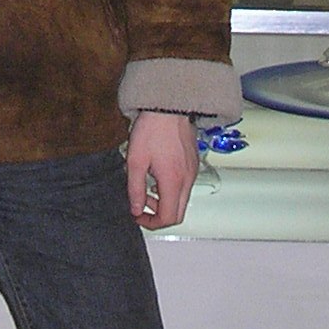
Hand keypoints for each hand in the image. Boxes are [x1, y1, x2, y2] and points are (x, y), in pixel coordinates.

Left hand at [126, 113, 197, 229]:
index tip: (138, 216)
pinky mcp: (194, 162)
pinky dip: (172, 189)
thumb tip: (136, 209)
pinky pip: (185, 185)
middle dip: (159, 214)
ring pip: (182, 199)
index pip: (168, 218)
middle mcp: (187, 179)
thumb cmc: (152, 129)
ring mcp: (193, 171)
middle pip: (178, 213)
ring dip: (165, 200)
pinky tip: (158, 174)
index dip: (151, 223)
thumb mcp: (136, 160)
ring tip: (147, 185)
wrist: (169, 106)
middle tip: (142, 204)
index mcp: (173, 182)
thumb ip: (135, 189)